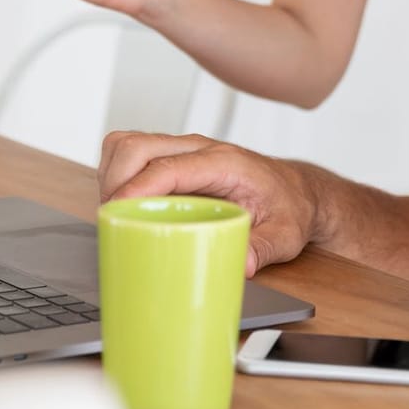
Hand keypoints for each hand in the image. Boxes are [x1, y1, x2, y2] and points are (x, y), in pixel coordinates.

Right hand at [98, 131, 316, 277]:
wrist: (297, 192)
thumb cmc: (289, 208)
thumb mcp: (286, 234)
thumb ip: (265, 248)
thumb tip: (241, 265)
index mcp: (225, 162)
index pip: (168, 166)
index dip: (136, 187)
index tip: (115, 212)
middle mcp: (201, 149)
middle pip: (138, 145)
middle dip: (114, 180)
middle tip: (113, 220)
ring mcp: (186, 150)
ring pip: (129, 144)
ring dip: (112, 174)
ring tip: (116, 213)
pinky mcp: (176, 159)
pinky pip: (134, 154)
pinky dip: (118, 175)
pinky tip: (128, 206)